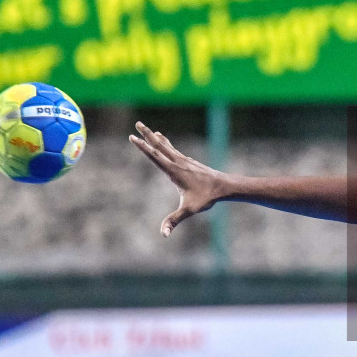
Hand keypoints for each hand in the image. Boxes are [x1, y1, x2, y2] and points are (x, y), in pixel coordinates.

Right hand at [129, 121, 228, 236]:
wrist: (224, 186)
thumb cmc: (206, 198)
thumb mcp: (189, 210)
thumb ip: (174, 220)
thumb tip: (163, 234)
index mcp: (174, 171)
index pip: (154, 156)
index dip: (142, 147)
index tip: (132, 137)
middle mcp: (178, 162)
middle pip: (159, 146)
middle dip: (147, 135)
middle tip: (137, 123)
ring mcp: (184, 161)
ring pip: (167, 146)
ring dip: (156, 138)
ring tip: (149, 129)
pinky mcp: (190, 162)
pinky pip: (174, 150)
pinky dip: (166, 144)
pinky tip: (165, 142)